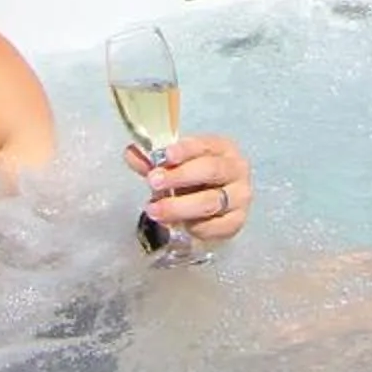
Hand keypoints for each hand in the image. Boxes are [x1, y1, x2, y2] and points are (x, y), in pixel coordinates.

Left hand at [125, 132, 251, 242]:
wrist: (214, 209)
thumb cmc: (195, 181)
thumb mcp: (174, 168)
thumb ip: (154, 162)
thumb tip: (132, 153)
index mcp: (222, 148)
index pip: (205, 145)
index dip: (185, 150)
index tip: (165, 155)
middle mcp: (236, 169)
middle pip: (210, 171)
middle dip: (179, 176)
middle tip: (154, 182)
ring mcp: (240, 196)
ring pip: (210, 201)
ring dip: (179, 206)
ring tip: (154, 210)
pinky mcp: (237, 221)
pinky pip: (215, 226)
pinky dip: (195, 226)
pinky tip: (179, 225)